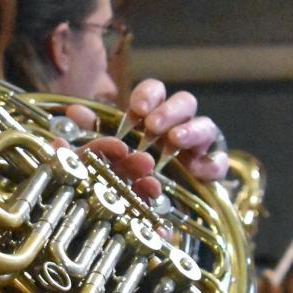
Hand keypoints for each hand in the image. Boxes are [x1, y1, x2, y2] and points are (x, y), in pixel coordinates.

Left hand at [64, 84, 226, 198]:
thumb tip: (74, 111)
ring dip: (191, 130)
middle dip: (169, 111)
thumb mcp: (110, 148)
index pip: (156, 90)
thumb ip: (94, 129)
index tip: (136, 109)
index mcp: (156, 112)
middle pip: (185, 102)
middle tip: (153, 125)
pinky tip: (197, 171)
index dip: (148, 95)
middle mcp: (181, 123)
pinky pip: (219, 162)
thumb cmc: (132, 165)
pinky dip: (211, 164)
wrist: (159, 201)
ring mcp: (199, 145)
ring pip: (206, 126)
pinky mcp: (211, 169)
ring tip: (174, 140)